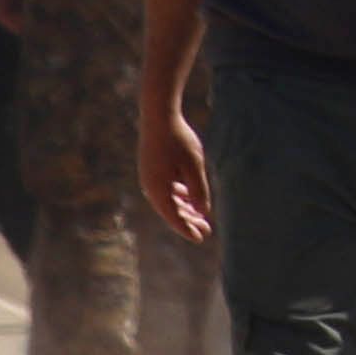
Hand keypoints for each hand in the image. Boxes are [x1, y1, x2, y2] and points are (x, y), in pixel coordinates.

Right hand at [140, 101, 215, 248]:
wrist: (158, 115)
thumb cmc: (179, 140)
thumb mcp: (194, 166)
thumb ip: (199, 190)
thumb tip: (202, 212)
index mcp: (158, 189)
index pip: (173, 217)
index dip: (187, 229)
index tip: (200, 239)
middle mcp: (150, 187)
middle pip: (170, 211)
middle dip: (188, 221)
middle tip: (207, 230)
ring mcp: (148, 178)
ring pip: (168, 200)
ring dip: (184, 208)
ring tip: (200, 216)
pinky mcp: (151, 169)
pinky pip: (165, 189)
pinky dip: (177, 195)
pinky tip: (188, 196)